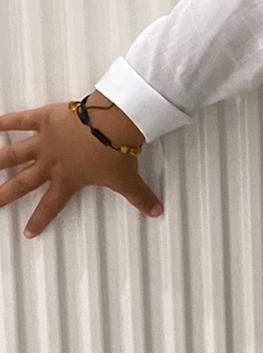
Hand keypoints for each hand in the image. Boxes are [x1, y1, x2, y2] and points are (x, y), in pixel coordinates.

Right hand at [0, 98, 160, 238]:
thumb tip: (158, 212)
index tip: (27, 233)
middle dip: (2, 196)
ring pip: (11, 154)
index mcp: (68, 180)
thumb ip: (141, 198)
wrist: (114, 124)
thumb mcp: (129, 179)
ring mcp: (45, 141)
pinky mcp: (45, 119)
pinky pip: (20, 120)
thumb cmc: (118, 152)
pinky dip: (3, 121)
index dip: (39, 220)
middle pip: (21, 183)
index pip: (51, 205)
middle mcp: (50, 163)